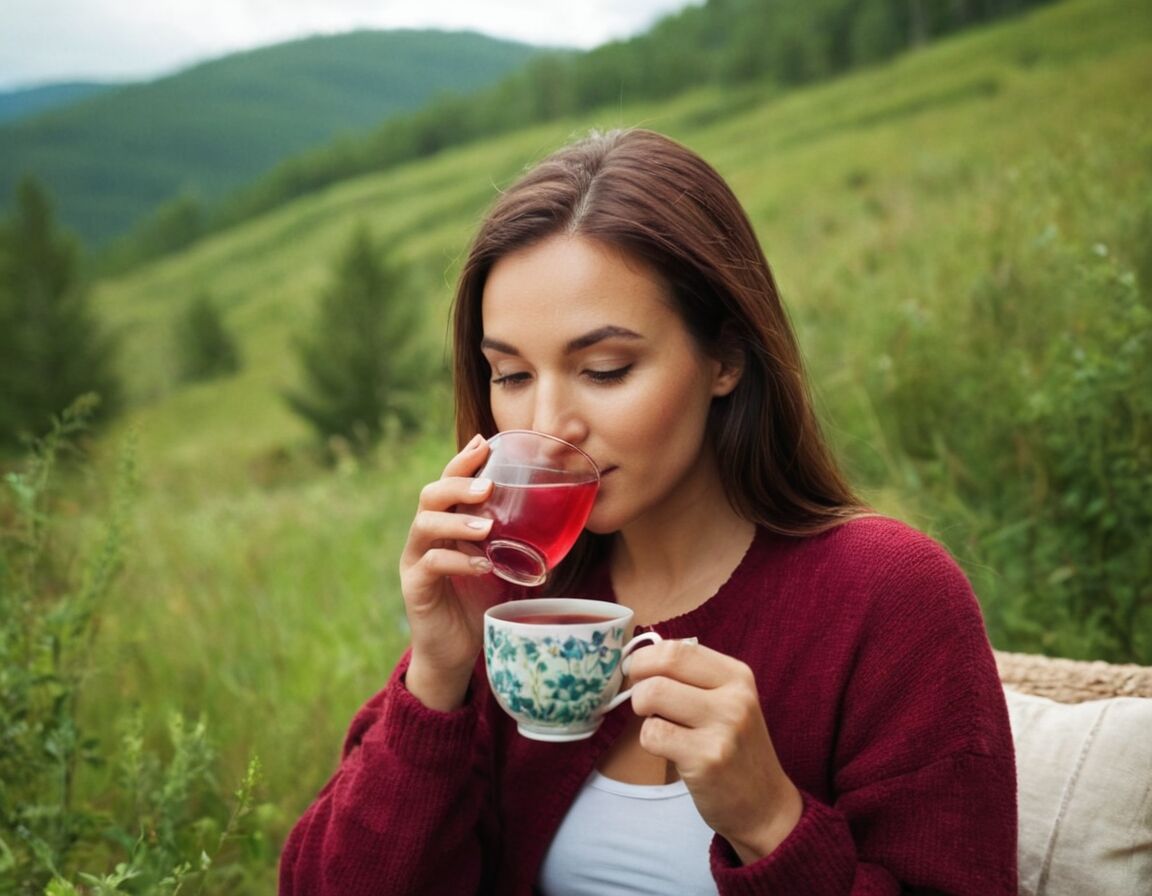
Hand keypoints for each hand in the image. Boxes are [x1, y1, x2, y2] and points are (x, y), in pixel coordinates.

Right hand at [399, 435, 499, 710]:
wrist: (457, 650)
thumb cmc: (480, 601)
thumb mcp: (504, 564)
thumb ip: (521, 541)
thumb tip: (566, 520)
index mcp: (448, 522)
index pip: (450, 482)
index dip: (464, 461)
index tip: (484, 443)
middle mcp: (427, 535)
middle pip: (431, 495)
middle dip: (459, 485)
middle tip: (487, 487)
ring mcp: (416, 559)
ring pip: (425, 525)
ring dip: (458, 522)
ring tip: (487, 528)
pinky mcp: (415, 587)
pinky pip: (430, 564)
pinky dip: (457, 561)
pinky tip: (482, 564)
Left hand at [627, 639, 802, 863]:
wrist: (764, 805)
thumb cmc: (734, 748)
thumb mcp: (727, 702)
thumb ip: (691, 678)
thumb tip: (637, 660)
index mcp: (737, 675)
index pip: (678, 648)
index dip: (646, 658)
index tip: (638, 674)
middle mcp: (735, 697)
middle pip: (662, 666)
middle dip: (638, 681)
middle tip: (642, 701)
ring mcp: (723, 729)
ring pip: (652, 695)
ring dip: (643, 713)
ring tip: (660, 726)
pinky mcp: (706, 760)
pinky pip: (652, 735)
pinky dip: (650, 741)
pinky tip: (670, 751)